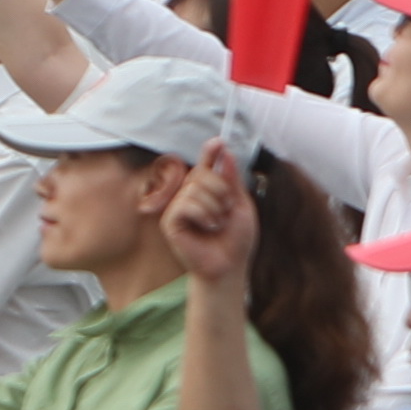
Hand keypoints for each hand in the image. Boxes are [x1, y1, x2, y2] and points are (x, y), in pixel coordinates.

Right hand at [159, 140, 253, 282]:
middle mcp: (188, 196)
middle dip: (221, 190)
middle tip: (226, 210)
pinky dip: (203, 215)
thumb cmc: (236, 240)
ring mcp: (177, 207)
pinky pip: (186, 205)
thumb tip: (224, 152)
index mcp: (206, 191)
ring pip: (194, 189)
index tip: (218, 142)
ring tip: (217, 224)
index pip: (205, 165)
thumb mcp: (240, 205)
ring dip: (215, 208)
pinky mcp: (170, 221)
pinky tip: (208, 228)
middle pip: (201, 174)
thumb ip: (231, 179)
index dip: (210, 152)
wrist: (229, 267)